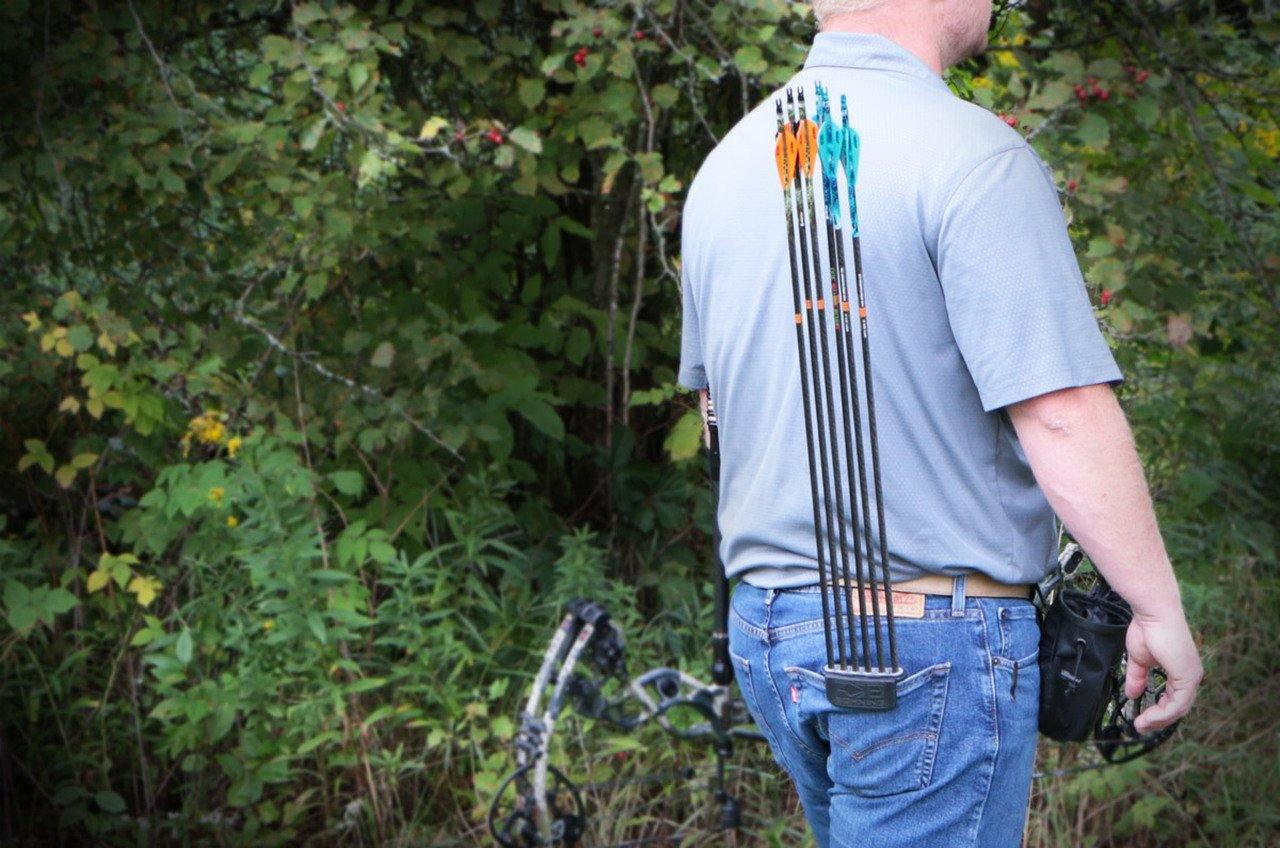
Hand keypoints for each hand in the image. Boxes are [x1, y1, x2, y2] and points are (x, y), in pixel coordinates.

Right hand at [1123, 610, 1202, 733]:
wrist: (1153, 614)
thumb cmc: (1148, 630)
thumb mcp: (1139, 660)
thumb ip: (1138, 678)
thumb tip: (1131, 695)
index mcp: (1182, 670)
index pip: (1174, 698)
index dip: (1158, 711)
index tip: (1141, 718)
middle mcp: (1191, 675)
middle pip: (1178, 707)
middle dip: (1158, 720)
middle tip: (1140, 727)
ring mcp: (1191, 676)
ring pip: (1178, 709)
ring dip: (1158, 720)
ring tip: (1140, 725)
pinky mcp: (1187, 677)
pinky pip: (1176, 704)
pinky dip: (1161, 714)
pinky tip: (1147, 717)